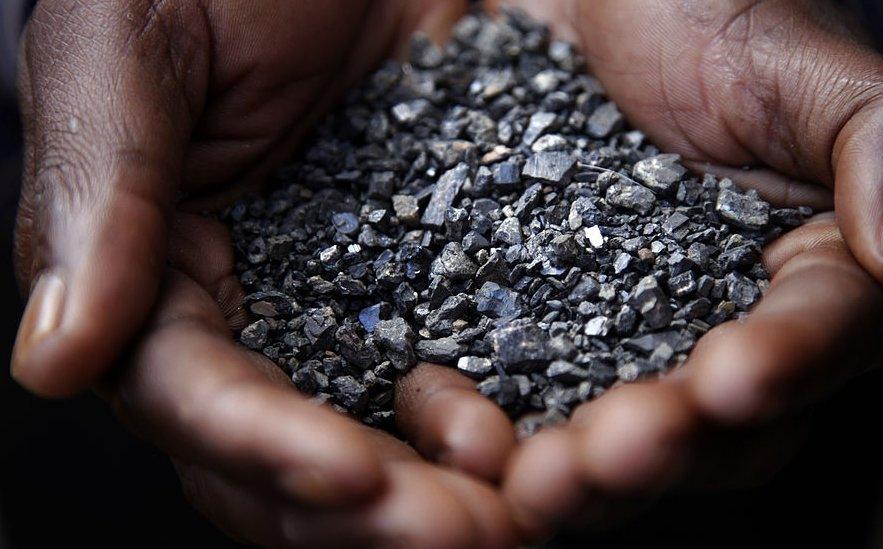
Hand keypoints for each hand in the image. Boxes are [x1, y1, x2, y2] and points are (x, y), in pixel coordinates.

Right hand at [12, 2, 518, 544]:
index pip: (195, 395)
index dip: (263, 448)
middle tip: (460, 535)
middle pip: (296, 454)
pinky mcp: (450, 278)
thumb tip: (53, 363)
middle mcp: (262, 313)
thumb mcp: (134, 45)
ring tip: (521, 513)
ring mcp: (361, 305)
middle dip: (371, 510)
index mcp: (164, 275)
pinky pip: (479, 365)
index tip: (346, 480)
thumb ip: (99, 194)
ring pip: (389, 435)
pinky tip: (560, 432)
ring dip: (448, 489)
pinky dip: (511, 412)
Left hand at [483, 0, 882, 539]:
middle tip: (605, 460)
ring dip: (575, 463)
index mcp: (813, 275)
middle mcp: (721, 325)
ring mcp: (622, 336)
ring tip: (524, 479)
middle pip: (713, 422)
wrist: (590, 1)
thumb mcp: (812, 62)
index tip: (732, 380)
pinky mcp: (538, 328)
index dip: (784, 365)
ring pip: (612, 425)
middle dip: (665, 446)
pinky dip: (491, 418)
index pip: (819, 337)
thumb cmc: (717, 14)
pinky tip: (453, 424)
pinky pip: (519, 388)